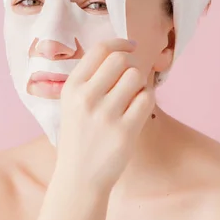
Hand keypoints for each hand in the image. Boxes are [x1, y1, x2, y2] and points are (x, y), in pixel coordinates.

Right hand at [54, 38, 155, 191]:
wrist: (79, 177)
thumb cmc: (80, 136)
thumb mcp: (72, 103)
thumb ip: (91, 78)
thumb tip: (122, 50)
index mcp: (72, 87)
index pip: (100, 49)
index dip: (119, 42)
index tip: (130, 46)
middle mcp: (86, 98)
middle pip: (121, 59)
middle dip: (130, 65)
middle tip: (129, 79)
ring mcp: (106, 115)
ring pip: (136, 77)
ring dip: (140, 83)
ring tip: (132, 97)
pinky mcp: (125, 131)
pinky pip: (147, 99)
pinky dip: (147, 99)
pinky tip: (138, 108)